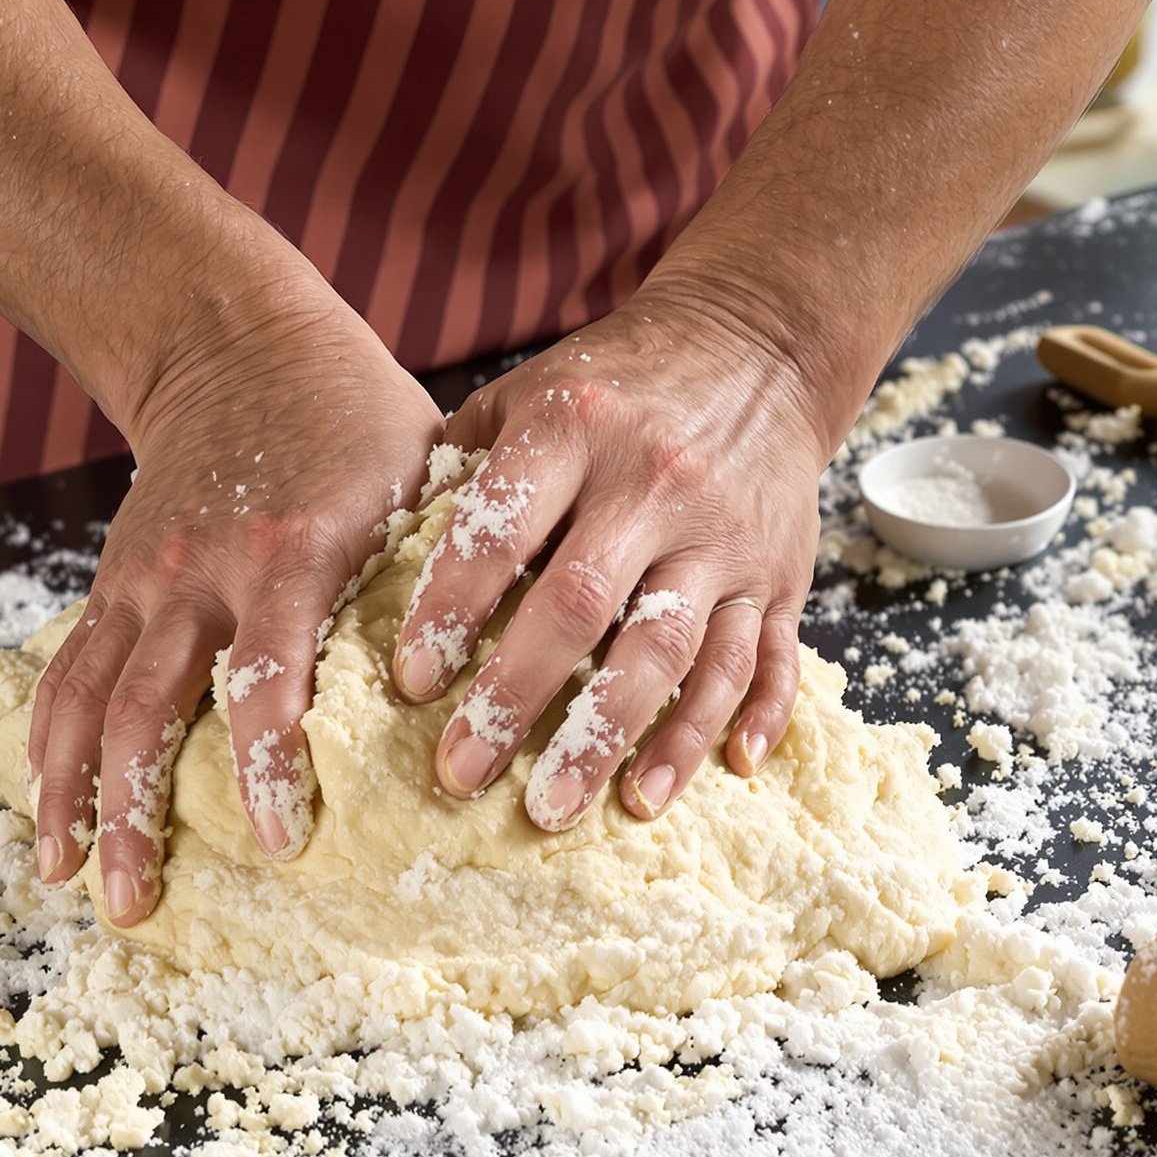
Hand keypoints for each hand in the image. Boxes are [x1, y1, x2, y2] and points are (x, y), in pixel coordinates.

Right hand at [25, 291, 442, 926]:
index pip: (267, 674)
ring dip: (77, 799)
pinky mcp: (112, 585)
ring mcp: (144, 581)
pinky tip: (49, 814)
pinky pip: (67, 674)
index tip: (278, 842)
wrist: (235, 342)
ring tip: (73, 883)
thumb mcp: (422, 478)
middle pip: (149, 709)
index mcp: (293, 550)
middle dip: (137, 814)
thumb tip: (535, 678)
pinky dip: (48, 748)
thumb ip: (458, 573)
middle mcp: (202, 572)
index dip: (267, 762)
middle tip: (141, 907)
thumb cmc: (358, 420)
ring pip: (89, 702)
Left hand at [392, 294, 829, 830]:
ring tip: (563, 807)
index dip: (453, 608)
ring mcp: (728, 539)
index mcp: (578, 430)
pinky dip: (744, 723)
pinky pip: (769, 660)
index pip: (504, 530)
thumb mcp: (528, 393)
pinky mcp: (784, 576)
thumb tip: (373, 553)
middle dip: (516, 700)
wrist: (759, 350)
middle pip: (583, 608)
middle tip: (461, 775)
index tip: (411, 681)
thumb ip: (458, 467)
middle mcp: (657, 486)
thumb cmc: (616, 388)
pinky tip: (712, 779)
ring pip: (676, 653)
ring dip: (619, 740)